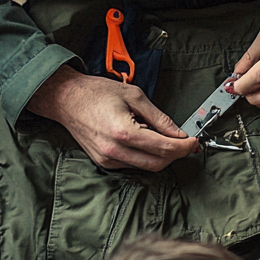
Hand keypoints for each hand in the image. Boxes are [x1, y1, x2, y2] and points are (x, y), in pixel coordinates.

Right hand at [26, 65, 196, 170]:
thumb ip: (159, 117)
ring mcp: (108, 159)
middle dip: (176, 154)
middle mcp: (114, 151)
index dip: (184, 146)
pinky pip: (133, 165)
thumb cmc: (96, 93)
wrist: (66, 99)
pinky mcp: (104, 162)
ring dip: (162, 156)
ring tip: (165, 138)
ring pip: (147, 167)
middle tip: (186, 143)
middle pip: (158, 163)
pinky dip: (146, 156)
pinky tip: (146, 141)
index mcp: (123, 132)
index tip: (193, 141)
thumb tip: (178, 133)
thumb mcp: (134, 95)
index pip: (164, 148)